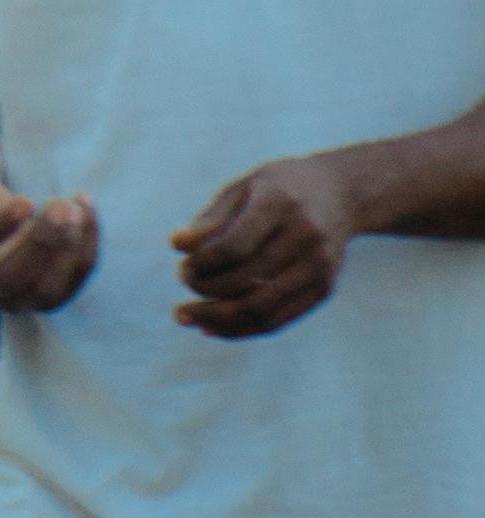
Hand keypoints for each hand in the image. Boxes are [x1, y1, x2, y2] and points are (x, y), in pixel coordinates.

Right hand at [0, 165, 100, 315]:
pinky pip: (72, 284)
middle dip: (40, 242)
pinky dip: (85, 249)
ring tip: (76, 209)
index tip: (24, 201)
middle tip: (59, 206)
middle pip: (11, 279)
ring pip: (45, 292)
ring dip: (66, 251)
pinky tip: (85, 210)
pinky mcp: (45, 302)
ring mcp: (14, 304)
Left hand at [172, 150, 366, 338]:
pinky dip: (242, 329)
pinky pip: (278, 320)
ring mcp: (319, 266)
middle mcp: (305, 237)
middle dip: (206, 290)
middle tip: (184, 283)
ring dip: (218, 319)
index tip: (183, 266)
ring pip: (262, 308)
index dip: (203, 263)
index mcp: (279, 204)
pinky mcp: (325, 289)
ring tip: (186, 317)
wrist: (341, 193)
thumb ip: (211, 219)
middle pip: (247, 279)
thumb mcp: (243, 188)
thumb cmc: (279, 188)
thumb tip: (176, 245)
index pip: (234, 246)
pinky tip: (212, 328)